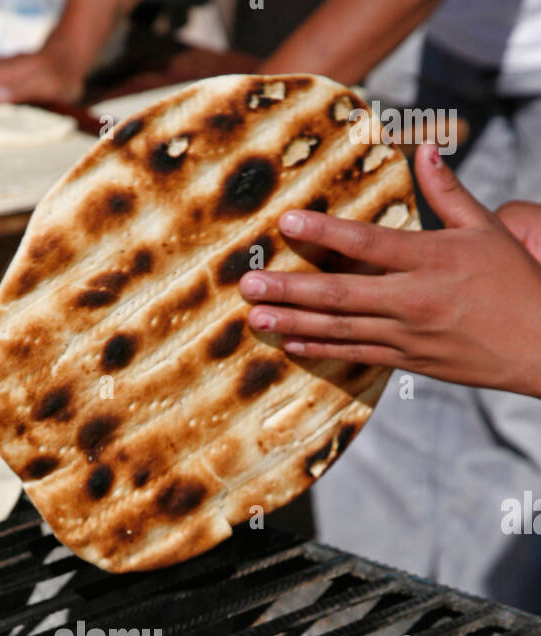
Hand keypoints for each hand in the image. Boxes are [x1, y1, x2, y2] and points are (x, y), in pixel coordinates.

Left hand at [239, 144, 540, 398]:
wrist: (538, 345)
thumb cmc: (513, 282)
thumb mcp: (485, 230)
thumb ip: (447, 193)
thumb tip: (423, 151)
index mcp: (431, 260)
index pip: (368, 243)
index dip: (325, 231)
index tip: (286, 220)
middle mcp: (413, 300)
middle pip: (341, 294)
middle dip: (290, 288)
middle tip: (247, 284)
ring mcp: (407, 336)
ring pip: (340, 329)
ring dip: (293, 321)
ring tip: (254, 317)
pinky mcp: (407, 361)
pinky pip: (355, 355)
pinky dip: (321, 349)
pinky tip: (290, 341)